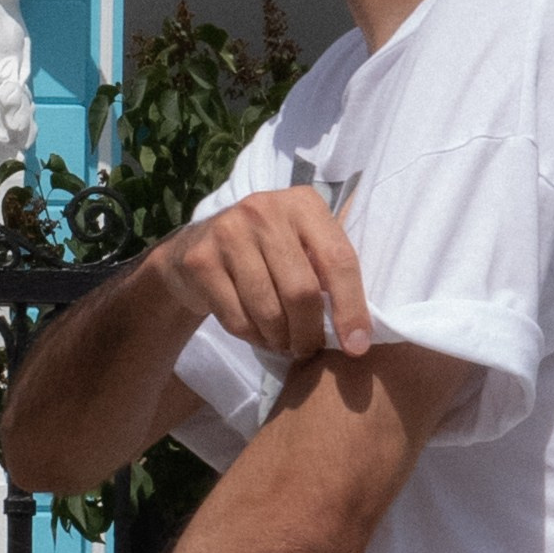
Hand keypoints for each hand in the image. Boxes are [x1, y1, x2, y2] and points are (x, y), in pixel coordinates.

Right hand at [161, 187, 370, 361]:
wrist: (194, 248)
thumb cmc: (264, 252)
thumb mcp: (300, 244)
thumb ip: (328, 269)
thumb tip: (359, 332)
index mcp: (303, 203)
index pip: (338, 259)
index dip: (351, 308)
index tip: (356, 346)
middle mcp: (265, 210)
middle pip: (301, 291)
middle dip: (308, 332)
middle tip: (308, 349)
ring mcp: (229, 232)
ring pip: (268, 311)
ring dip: (280, 340)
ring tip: (283, 343)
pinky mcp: (201, 261)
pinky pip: (237, 319)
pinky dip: (253, 338)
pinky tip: (257, 333)